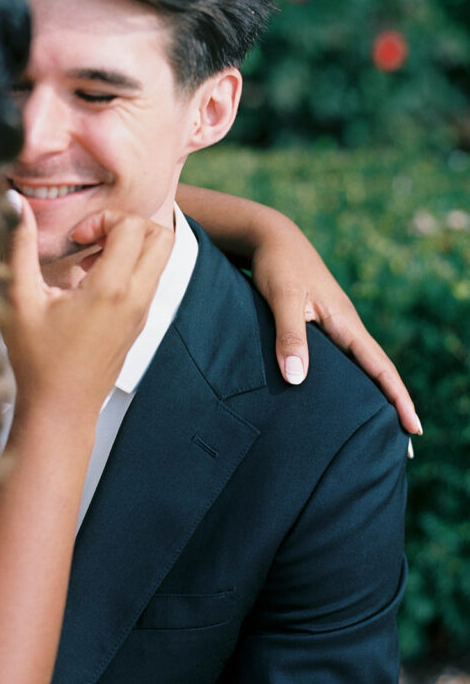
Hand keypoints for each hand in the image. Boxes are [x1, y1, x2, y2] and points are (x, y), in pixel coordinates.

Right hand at [2, 200, 172, 423]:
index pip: (133, 227)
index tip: (77, 238)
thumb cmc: (37, 361)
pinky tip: (90, 282)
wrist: (59, 411)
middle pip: (162, 237)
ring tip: (88, 260)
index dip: (104, 219)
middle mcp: (136, 299)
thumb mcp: (18, 300)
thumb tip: (13, 203)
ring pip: (159, 258)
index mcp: (112, 291)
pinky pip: (148, 279)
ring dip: (129, 246)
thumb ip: (17, 246)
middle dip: (128, 225)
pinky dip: (127, 267)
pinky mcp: (139, 323)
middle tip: (92, 239)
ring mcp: (142, 313)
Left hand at [251, 216, 420, 435]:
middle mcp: (345, 326)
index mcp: (345, 323)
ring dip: (371, 395)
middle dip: (392, 406)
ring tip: (375, 429)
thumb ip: (290, 336)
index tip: (413, 430)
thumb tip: (297, 380)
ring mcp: (333, 325)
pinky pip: (340, 359)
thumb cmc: (276, 265)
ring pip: (359, 367)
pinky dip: (347, 381)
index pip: (379, 368)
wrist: (269, 237)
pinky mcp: (317, 323)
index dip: (397, 399)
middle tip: (403, 446)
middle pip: (376, 372)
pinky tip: (338, 397)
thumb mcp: (282, 298)